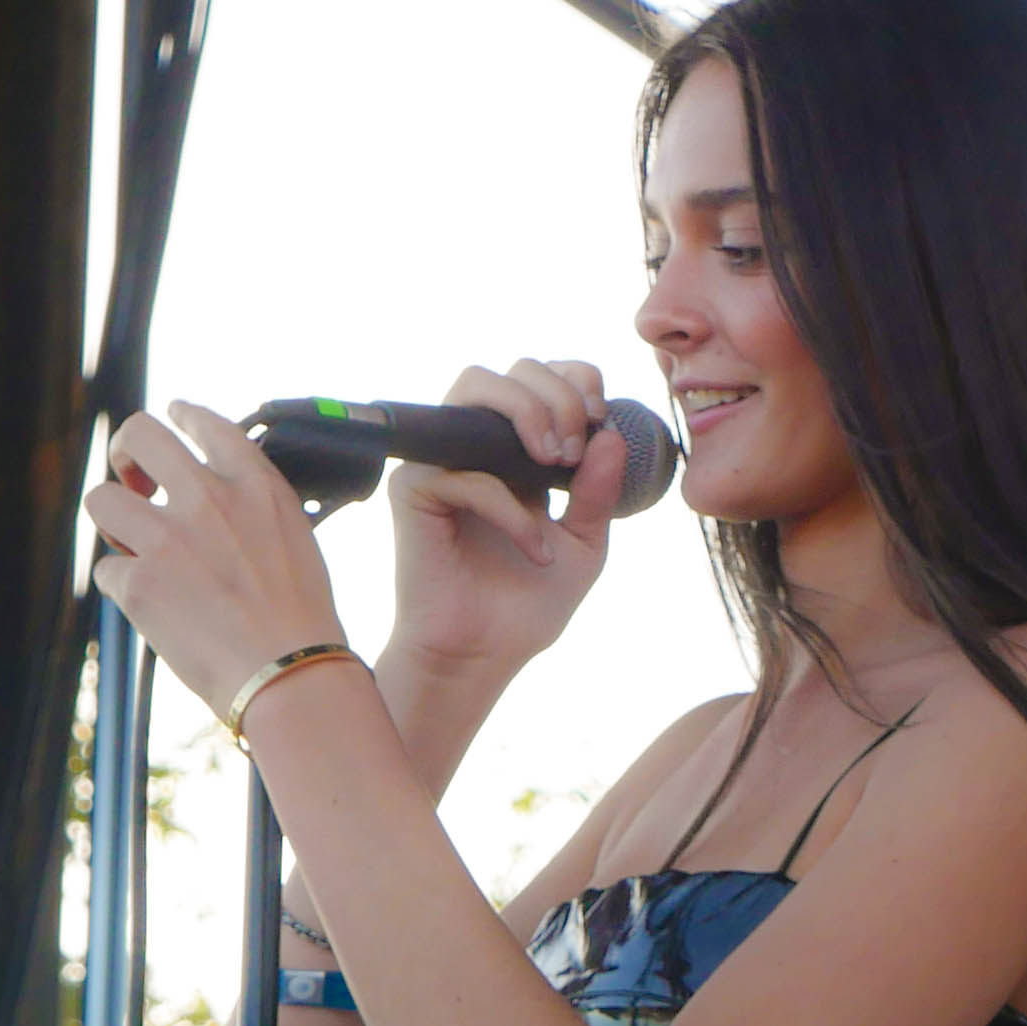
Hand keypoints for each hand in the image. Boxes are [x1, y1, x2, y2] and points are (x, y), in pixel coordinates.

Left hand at [84, 403, 352, 719]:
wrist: (291, 672)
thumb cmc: (302, 622)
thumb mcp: (296, 539)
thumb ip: (254, 509)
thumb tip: (219, 507)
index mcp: (254, 484)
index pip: (206, 423)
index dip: (182, 416)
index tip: (172, 416)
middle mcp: (208, 498)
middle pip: (138, 434)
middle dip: (125, 452)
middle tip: (132, 480)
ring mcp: (167, 538)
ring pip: (101, 498)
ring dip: (111, 521)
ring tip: (132, 546)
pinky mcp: (139, 583)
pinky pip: (108, 570)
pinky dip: (124, 588)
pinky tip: (150, 606)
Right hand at [385, 358, 625, 679]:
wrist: (483, 656)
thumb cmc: (527, 603)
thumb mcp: (583, 542)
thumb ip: (598, 490)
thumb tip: (612, 434)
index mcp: (518, 448)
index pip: (543, 377)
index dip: (576, 380)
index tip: (600, 422)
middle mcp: (477, 445)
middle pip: (512, 370)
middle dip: (558, 397)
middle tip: (575, 452)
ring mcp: (442, 462)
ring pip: (474, 388)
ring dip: (527, 414)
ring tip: (557, 464)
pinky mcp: (414, 490)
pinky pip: (467, 473)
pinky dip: (510, 507)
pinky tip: (535, 548)